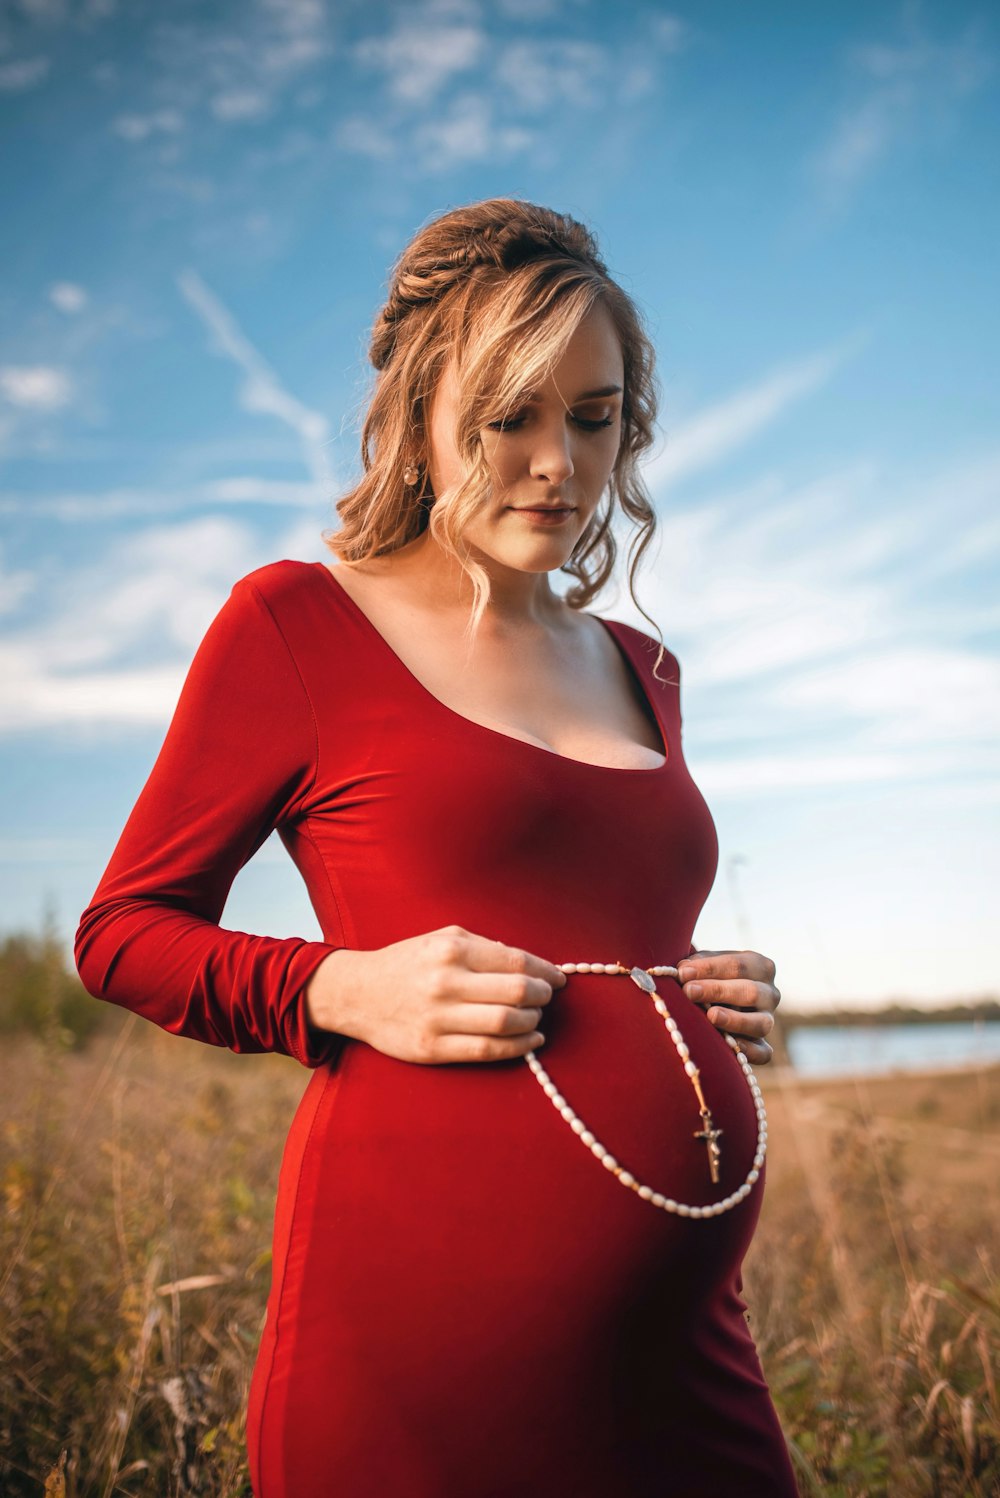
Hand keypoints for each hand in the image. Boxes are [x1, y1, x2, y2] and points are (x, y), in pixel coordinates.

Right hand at [305, 924, 566, 1064]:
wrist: (358, 994)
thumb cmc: (408, 963)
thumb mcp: (441, 939)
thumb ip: (484, 947)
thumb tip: (528, 965)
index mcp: (452, 950)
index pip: (515, 961)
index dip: (545, 971)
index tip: (559, 979)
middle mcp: (446, 982)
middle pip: (516, 992)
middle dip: (542, 996)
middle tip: (547, 997)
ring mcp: (438, 1018)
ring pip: (506, 1023)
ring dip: (533, 1021)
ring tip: (536, 1018)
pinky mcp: (433, 1048)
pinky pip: (487, 1051)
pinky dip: (519, 1047)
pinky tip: (531, 1040)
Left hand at [675, 949, 779, 1064]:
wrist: (715, 1005)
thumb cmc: (707, 978)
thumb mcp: (705, 965)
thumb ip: (696, 965)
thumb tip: (684, 971)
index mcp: (760, 966)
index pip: (738, 965)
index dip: (710, 968)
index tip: (683, 972)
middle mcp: (770, 994)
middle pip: (750, 991)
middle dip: (717, 990)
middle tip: (689, 991)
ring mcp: (768, 1021)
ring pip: (761, 1023)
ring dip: (735, 1020)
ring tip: (711, 1016)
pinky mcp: (763, 1047)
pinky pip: (763, 1053)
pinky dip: (750, 1051)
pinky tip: (732, 1046)